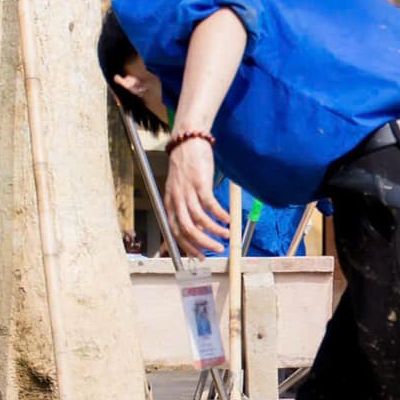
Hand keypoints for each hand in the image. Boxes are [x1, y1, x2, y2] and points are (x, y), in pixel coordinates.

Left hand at [165, 138, 230, 254]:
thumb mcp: (182, 190)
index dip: (188, 246)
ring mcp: (187, 191)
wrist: (187, 143)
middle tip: (217, 250)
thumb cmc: (186, 167)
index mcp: (171, 203)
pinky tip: (229, 219)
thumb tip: (201, 228)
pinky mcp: (199, 183)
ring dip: (214, 231)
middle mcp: (177, 199)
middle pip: (186, 229)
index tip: (201, 256)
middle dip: (202, 243)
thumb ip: (188, 209)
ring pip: (198, 219)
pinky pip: (209, 204)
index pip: (175, 231)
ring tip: (227, 236)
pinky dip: (220, 215)